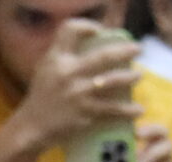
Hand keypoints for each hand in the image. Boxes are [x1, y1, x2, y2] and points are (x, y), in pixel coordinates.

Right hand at [10, 19, 142, 153]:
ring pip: (112, 81)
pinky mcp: (85, 114)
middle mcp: (67, 73)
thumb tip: (91, 45)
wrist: (32, 127)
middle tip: (138, 49)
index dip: (87, 26)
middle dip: (125, 51)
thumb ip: (64, 55)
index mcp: (56, 58)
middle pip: (102, 56)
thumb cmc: (43, 96)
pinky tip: (138, 110)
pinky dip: (127, 110)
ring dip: (129, 77)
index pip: (70, 30)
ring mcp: (78, 94)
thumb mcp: (46, 68)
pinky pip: (112, 110)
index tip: (100, 31)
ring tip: (139, 76)